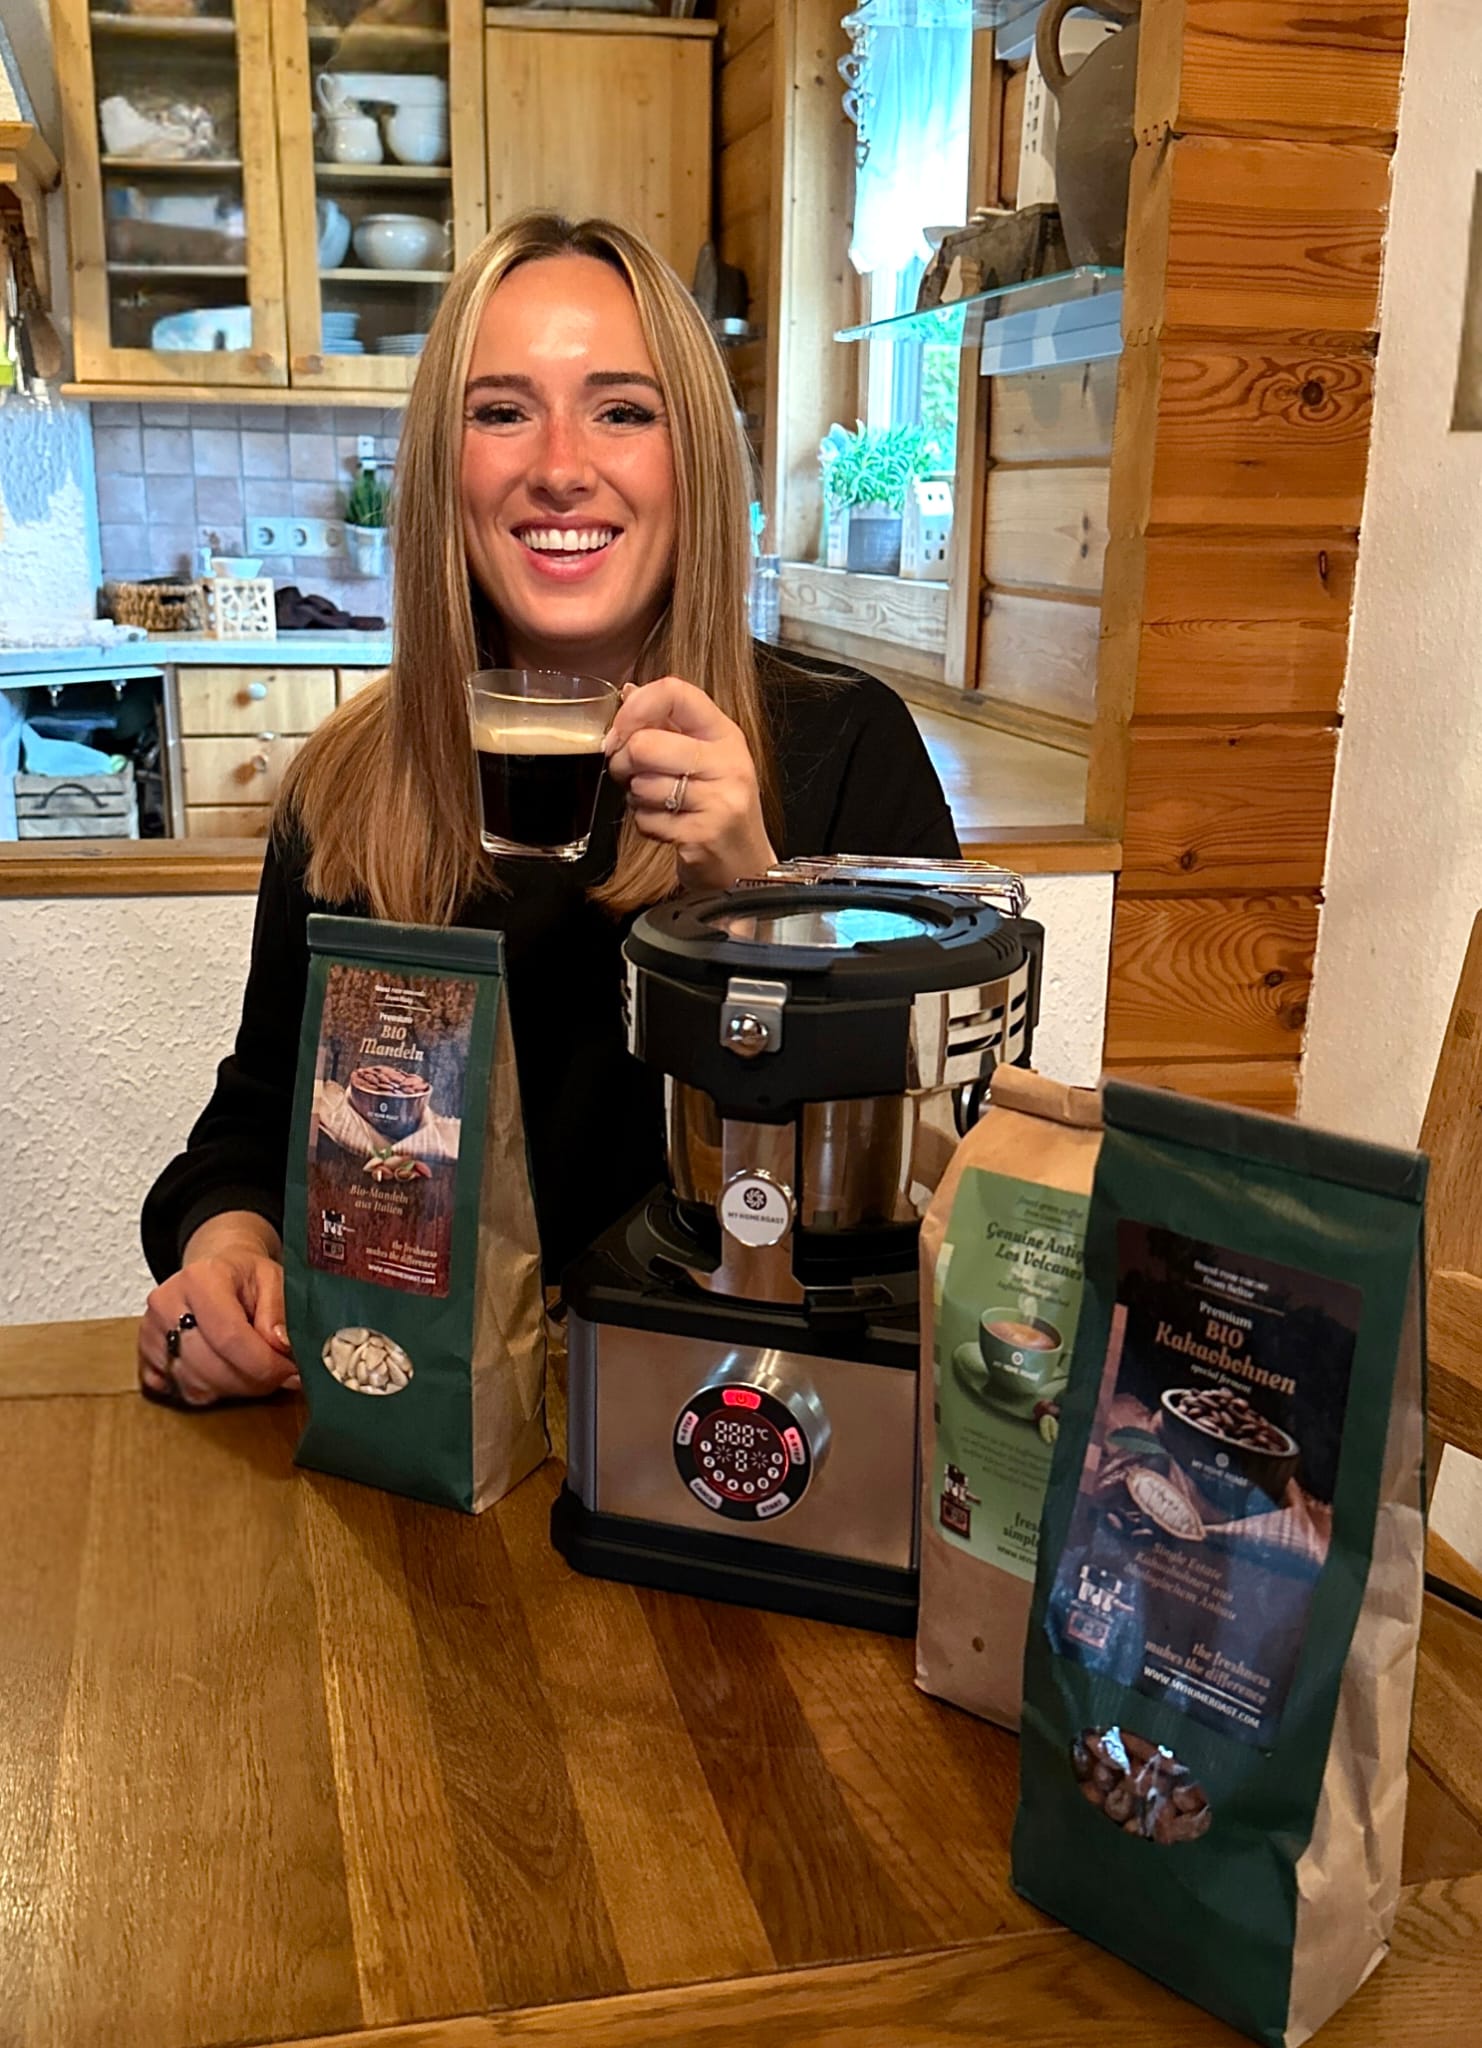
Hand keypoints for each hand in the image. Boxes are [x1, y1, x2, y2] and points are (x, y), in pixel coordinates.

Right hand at [137, 1212, 298, 1408]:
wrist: (213, 1272)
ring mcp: (149, 1331)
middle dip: (252, 1381)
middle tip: (280, 1376)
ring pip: (194, 1384)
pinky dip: (208, 1392)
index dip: (264, 1364)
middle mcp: (166, 1303)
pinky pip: (179, 1392)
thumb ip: (280, 1311)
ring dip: (234, 1389)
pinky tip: (228, 1375)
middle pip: (210, 1366)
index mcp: (200, 1278)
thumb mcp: (274, 1279)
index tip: (290, 1373)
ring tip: (256, 1372)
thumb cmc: (245, 1277)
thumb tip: (280, 1347)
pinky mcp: (144, 1355)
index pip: (229, 1336)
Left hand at [603, 676, 775, 891]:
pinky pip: (646, 820)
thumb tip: (628, 692)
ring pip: (641, 785)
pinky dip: (646, 825)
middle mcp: (727, 762)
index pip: (675, 692)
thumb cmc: (717, 808)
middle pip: (645, 744)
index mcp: (725, 734)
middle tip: (629, 774)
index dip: (635, 707)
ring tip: (658, 804)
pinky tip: (667, 827)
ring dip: (636, 798)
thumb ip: (667, 725)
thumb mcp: (703, 758)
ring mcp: (719, 800)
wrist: (745, 866)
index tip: (620, 731)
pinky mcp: (703, 834)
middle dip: (622, 762)